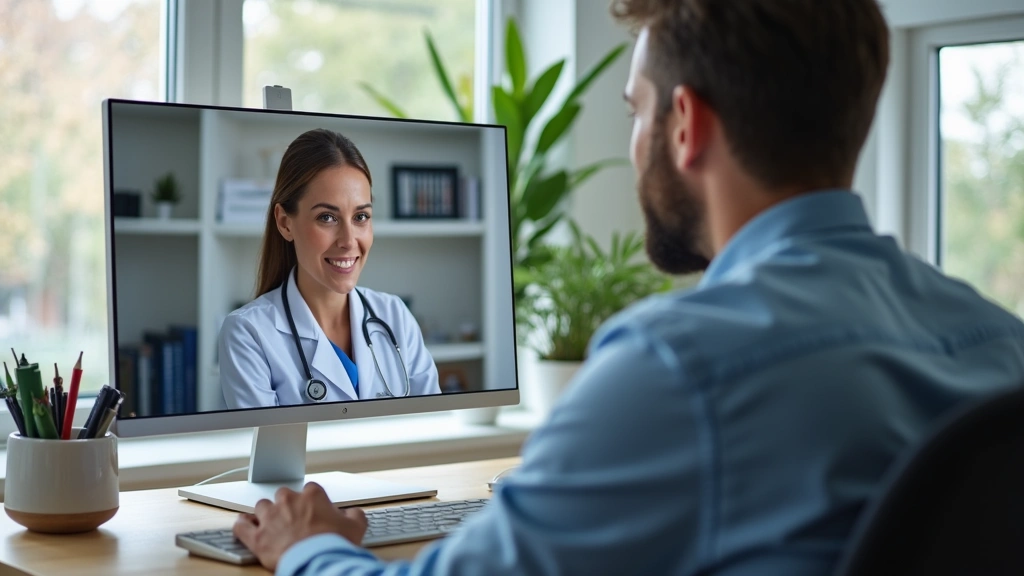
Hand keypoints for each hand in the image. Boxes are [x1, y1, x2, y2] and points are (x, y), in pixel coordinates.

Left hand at [233, 482, 367, 570]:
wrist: (316, 561)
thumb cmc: (333, 544)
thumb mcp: (356, 526)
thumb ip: (353, 515)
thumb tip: (352, 513)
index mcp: (312, 495)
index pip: (310, 490)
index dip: (312, 502)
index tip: (314, 511)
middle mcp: (288, 501)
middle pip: (283, 494)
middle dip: (287, 504)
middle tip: (294, 518)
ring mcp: (270, 517)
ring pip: (261, 506)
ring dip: (265, 513)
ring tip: (270, 523)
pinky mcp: (257, 536)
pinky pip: (241, 525)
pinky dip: (242, 525)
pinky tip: (245, 526)